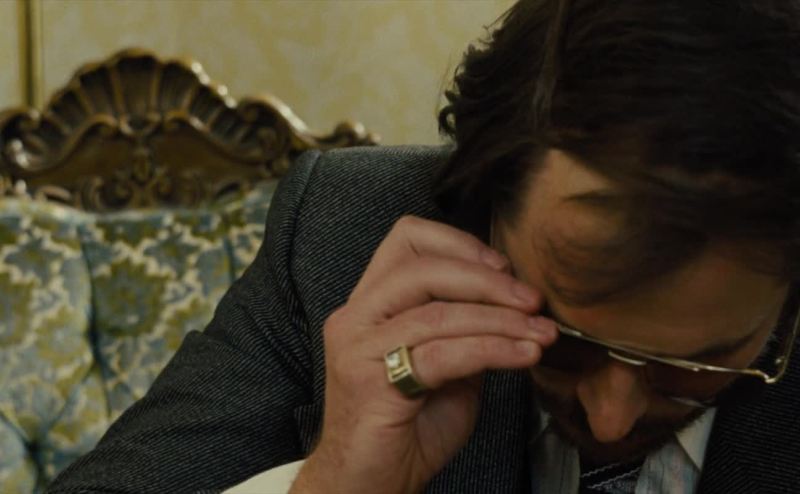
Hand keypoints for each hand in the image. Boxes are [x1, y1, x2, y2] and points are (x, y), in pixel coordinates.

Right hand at [290, 216, 556, 493]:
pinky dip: (493, 350)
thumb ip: (465, 329)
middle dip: (488, 280)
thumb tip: (514, 304)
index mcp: (370, 303)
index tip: (503, 268)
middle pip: (424, 267)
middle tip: (533, 301)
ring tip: (540, 334)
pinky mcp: (371, 381)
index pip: (407, 239)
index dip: (459, 243)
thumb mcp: (444, 365)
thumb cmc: (405, 427)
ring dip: (501, 320)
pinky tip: (524, 355)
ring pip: (439, 312)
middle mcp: (356, 316)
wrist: (368, 484)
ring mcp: (358, 346)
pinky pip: (444, 354)